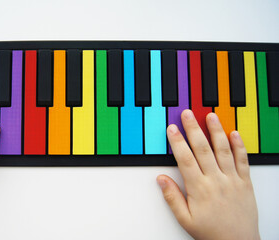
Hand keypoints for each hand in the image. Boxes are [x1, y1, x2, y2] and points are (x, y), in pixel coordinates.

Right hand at [157, 110, 259, 239]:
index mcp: (199, 189)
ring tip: (210, 116)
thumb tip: (161, 179)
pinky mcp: (245, 182)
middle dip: (193, 129)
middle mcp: (216, 180)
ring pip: (223, 150)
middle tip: (187, 114)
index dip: (178, 142)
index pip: (185, 159)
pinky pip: (243, 160)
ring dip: (216, 131)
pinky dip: (239, 145)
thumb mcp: (185, 219)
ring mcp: (232, 179)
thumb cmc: (211, 232)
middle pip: (203, 149)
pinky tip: (234, 133)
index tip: (172, 129)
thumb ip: (172, 197)